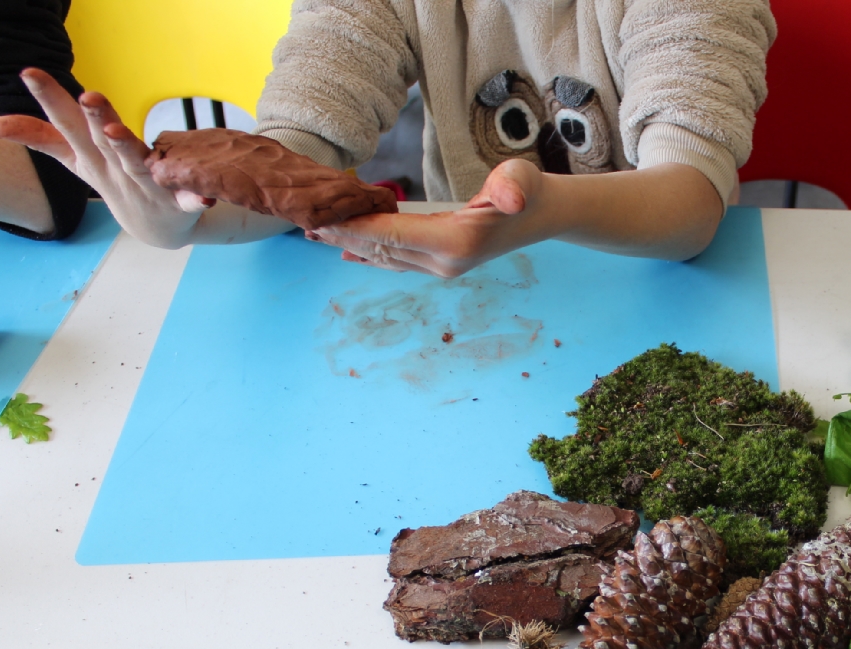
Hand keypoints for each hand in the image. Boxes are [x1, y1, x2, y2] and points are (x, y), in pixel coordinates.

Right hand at [0, 69, 210, 248]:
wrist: (157, 231)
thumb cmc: (115, 184)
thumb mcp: (78, 161)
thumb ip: (41, 138)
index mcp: (91, 157)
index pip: (66, 125)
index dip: (50, 100)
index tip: (30, 73)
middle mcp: (115, 171)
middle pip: (102, 142)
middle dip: (94, 120)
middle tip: (88, 98)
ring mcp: (146, 188)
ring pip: (137, 165)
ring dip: (127, 151)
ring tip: (117, 133)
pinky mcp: (177, 203)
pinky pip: (186, 200)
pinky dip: (193, 199)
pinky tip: (202, 197)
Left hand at [311, 158, 722, 276]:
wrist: (551, 215)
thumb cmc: (532, 191)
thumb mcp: (523, 180)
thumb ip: (513, 187)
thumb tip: (511, 197)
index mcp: (454, 242)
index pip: (390, 235)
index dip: (351, 228)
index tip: (317, 220)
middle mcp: (443, 262)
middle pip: (379, 250)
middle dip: (341, 238)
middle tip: (300, 224)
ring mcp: (442, 266)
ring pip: (385, 257)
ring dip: (350, 246)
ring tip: (315, 234)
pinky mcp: (442, 261)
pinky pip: (397, 259)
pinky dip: (369, 251)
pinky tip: (347, 251)